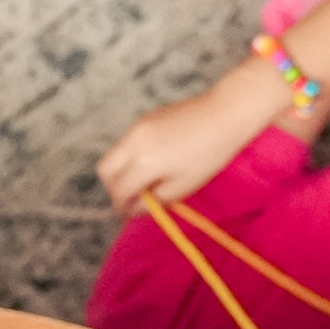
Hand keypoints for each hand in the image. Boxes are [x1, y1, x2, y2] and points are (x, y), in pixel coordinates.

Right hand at [97, 89, 256, 214]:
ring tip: (145, 180)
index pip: (119, 190)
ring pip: (113, 155)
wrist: (224, 114)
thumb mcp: (183, 187)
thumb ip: (154, 201)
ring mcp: (136, 128)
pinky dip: (131, 157)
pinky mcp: (143, 119)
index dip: (122, 206)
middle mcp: (133, 143)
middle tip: (132, 197)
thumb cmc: (209, 154)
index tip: (130, 213)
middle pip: (105, 171)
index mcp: (144, 163)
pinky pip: (126, 143)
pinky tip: (155, 161)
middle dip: (114, 187)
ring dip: (122, 171)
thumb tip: (135, 208)